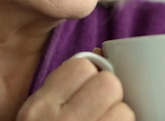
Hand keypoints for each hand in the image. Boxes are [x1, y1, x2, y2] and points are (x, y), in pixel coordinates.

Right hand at [16, 56, 134, 120]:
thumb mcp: (39, 114)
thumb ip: (65, 85)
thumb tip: (103, 52)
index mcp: (38, 109)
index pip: (82, 66)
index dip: (92, 76)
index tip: (88, 92)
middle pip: (109, 84)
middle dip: (112, 97)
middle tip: (101, 114)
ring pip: (126, 112)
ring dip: (122, 119)